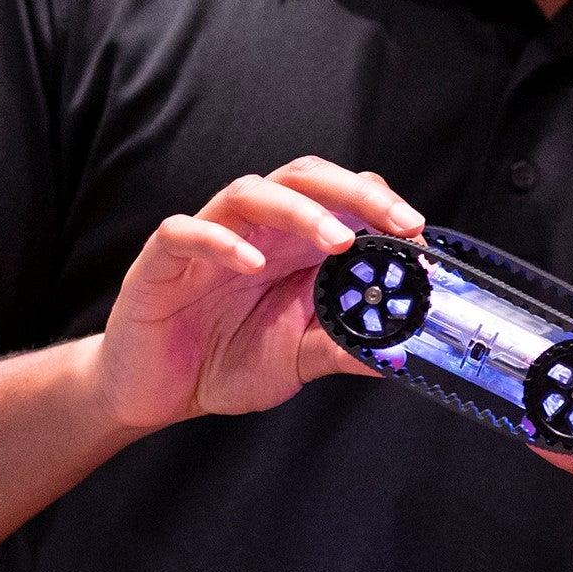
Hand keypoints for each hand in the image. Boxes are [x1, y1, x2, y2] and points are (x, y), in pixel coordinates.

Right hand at [95, 156, 425, 433]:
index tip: (418, 235)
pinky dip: (221, 241)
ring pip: (252, 192)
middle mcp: (256, 231)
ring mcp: (209, 239)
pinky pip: (186, 231)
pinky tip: (252, 263)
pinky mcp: (162, 260)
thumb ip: (344, 347)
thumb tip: (400, 352)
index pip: (341, 196)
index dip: (381, 206)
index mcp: (293, 244)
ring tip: (338, 242)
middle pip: (305, 178)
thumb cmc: (224, 360)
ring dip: (301, 210)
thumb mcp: (298, 358)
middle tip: (398, 221)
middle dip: (356, 193)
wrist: (154, 393)